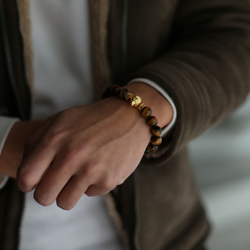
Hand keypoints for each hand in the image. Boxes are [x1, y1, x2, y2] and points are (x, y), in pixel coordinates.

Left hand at [17, 83, 172, 209]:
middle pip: (43, 197)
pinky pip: (89, 194)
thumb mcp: (60, 120)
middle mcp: (72, 156)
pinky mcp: (109, 180)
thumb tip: (28, 171)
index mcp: (55, 139)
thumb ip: (37, 142)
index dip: (27, 183)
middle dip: (47, 192)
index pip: (26, 177)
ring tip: (78, 176)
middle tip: (56, 182)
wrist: (130, 116)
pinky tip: (99, 166)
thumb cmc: (93, 119)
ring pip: (65, 203)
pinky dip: (92, 184)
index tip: (35, 182)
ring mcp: (92, 170)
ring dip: (68, 192)